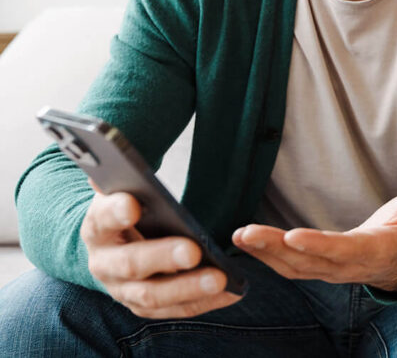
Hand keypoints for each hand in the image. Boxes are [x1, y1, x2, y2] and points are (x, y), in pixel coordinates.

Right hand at [81, 188, 239, 317]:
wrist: (115, 244)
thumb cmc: (129, 209)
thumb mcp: (123, 191)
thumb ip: (125, 177)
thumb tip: (117, 155)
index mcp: (97, 227)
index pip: (102, 218)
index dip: (116, 212)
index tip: (133, 204)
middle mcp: (104, 264)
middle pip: (131, 263)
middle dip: (163, 257)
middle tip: (194, 251)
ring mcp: (122, 290)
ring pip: (152, 295)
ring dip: (188, 288)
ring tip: (221, 279)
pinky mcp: (144, 307)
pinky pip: (175, 310)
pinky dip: (203, 303)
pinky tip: (232, 292)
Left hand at [233, 169, 396, 293]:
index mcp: (373, 251)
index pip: (343, 250)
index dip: (319, 245)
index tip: (293, 235)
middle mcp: (347, 267)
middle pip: (308, 262)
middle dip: (276, 249)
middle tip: (248, 233)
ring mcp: (330, 271)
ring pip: (293, 267)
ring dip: (264, 253)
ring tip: (240, 235)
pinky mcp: (317, 268)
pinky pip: (288, 267)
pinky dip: (265, 256)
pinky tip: (245, 242)